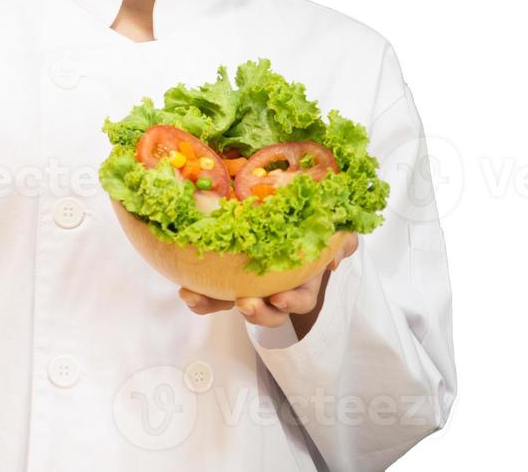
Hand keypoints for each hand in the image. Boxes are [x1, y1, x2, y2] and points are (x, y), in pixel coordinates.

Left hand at [178, 234, 359, 330]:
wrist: (285, 215)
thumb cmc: (311, 226)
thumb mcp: (332, 231)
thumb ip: (342, 242)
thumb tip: (333, 259)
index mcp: (299, 279)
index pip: (299, 299)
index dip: (292, 302)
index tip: (281, 299)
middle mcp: (271, 287)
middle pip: (266, 311)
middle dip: (257, 313)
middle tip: (246, 304)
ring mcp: (244, 282)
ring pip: (230, 302)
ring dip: (214, 304)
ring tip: (196, 298)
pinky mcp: (221, 273)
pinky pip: (208, 289)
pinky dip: (198, 294)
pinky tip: (186, 290)